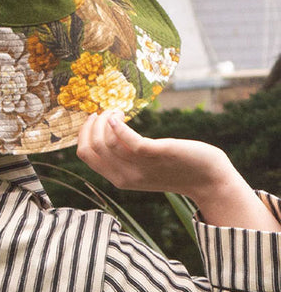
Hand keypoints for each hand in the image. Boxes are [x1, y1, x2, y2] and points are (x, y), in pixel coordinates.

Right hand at [76, 112, 280, 229]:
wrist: (208, 179)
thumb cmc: (176, 168)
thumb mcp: (142, 166)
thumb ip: (125, 157)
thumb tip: (106, 132)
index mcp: (118, 179)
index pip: (84, 155)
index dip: (83, 132)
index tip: (94, 117)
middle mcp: (125, 176)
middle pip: (91, 147)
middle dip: (92, 123)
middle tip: (107, 111)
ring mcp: (140, 166)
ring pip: (105, 142)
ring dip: (106, 119)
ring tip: (117, 111)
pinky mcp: (156, 154)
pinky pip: (127, 140)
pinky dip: (117, 124)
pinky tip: (119, 114)